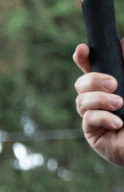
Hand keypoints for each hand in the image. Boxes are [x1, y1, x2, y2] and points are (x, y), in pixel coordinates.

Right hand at [75, 40, 123, 165]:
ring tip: (120, 105)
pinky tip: (118, 123)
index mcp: (113, 84)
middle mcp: (100, 98)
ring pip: (82, 100)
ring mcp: (94, 115)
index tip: (82, 49)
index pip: (92, 67)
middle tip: (114, 84)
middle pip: (81, 83)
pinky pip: (88, 119)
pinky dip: (103, 118)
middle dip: (93, 80)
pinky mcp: (92, 132)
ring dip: (100, 100)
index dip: (83, 58)